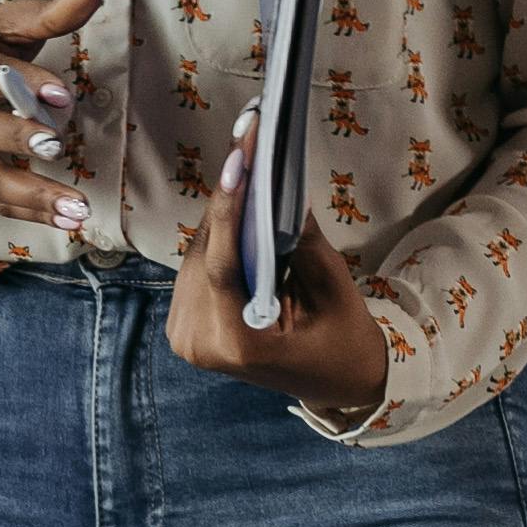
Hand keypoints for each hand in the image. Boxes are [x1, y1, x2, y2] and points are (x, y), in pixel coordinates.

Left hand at [169, 111, 392, 421]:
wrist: (336, 384)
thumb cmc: (343, 339)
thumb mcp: (332, 289)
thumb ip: (300, 241)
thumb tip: (278, 185)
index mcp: (235, 343)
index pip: (221, 264)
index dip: (227, 207)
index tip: (238, 158)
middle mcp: (198, 341)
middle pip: (204, 254)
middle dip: (227, 199)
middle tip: (246, 142)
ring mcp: (185, 337)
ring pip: (197, 256)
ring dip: (221, 214)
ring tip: (244, 162)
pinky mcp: (184, 328)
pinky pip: (197, 269)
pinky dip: (217, 238)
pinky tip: (236, 203)